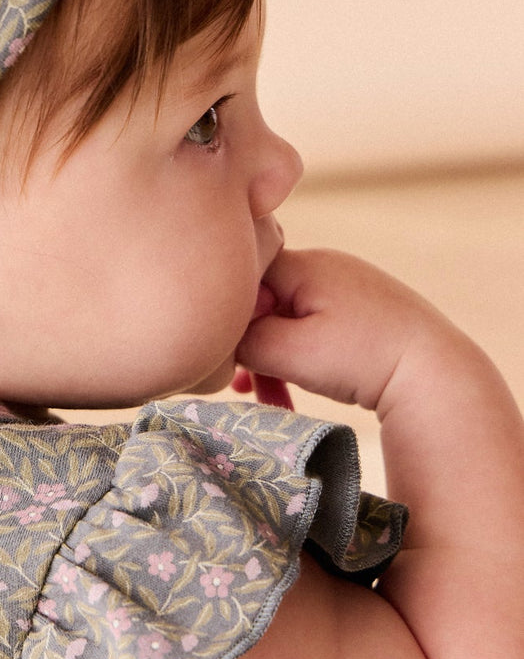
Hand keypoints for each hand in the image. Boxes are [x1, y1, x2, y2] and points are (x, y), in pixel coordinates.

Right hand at [234, 248, 451, 414]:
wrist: (436, 375)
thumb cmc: (363, 359)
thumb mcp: (290, 351)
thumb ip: (245, 340)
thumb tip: (222, 338)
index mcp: (307, 263)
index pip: (244, 274)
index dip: (230, 313)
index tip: (230, 353)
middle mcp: (328, 266)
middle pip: (265, 298)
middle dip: (251, 343)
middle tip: (244, 386)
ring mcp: (348, 287)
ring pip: (289, 318)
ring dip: (273, 357)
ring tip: (269, 395)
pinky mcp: (363, 312)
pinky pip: (314, 328)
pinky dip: (299, 356)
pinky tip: (291, 389)